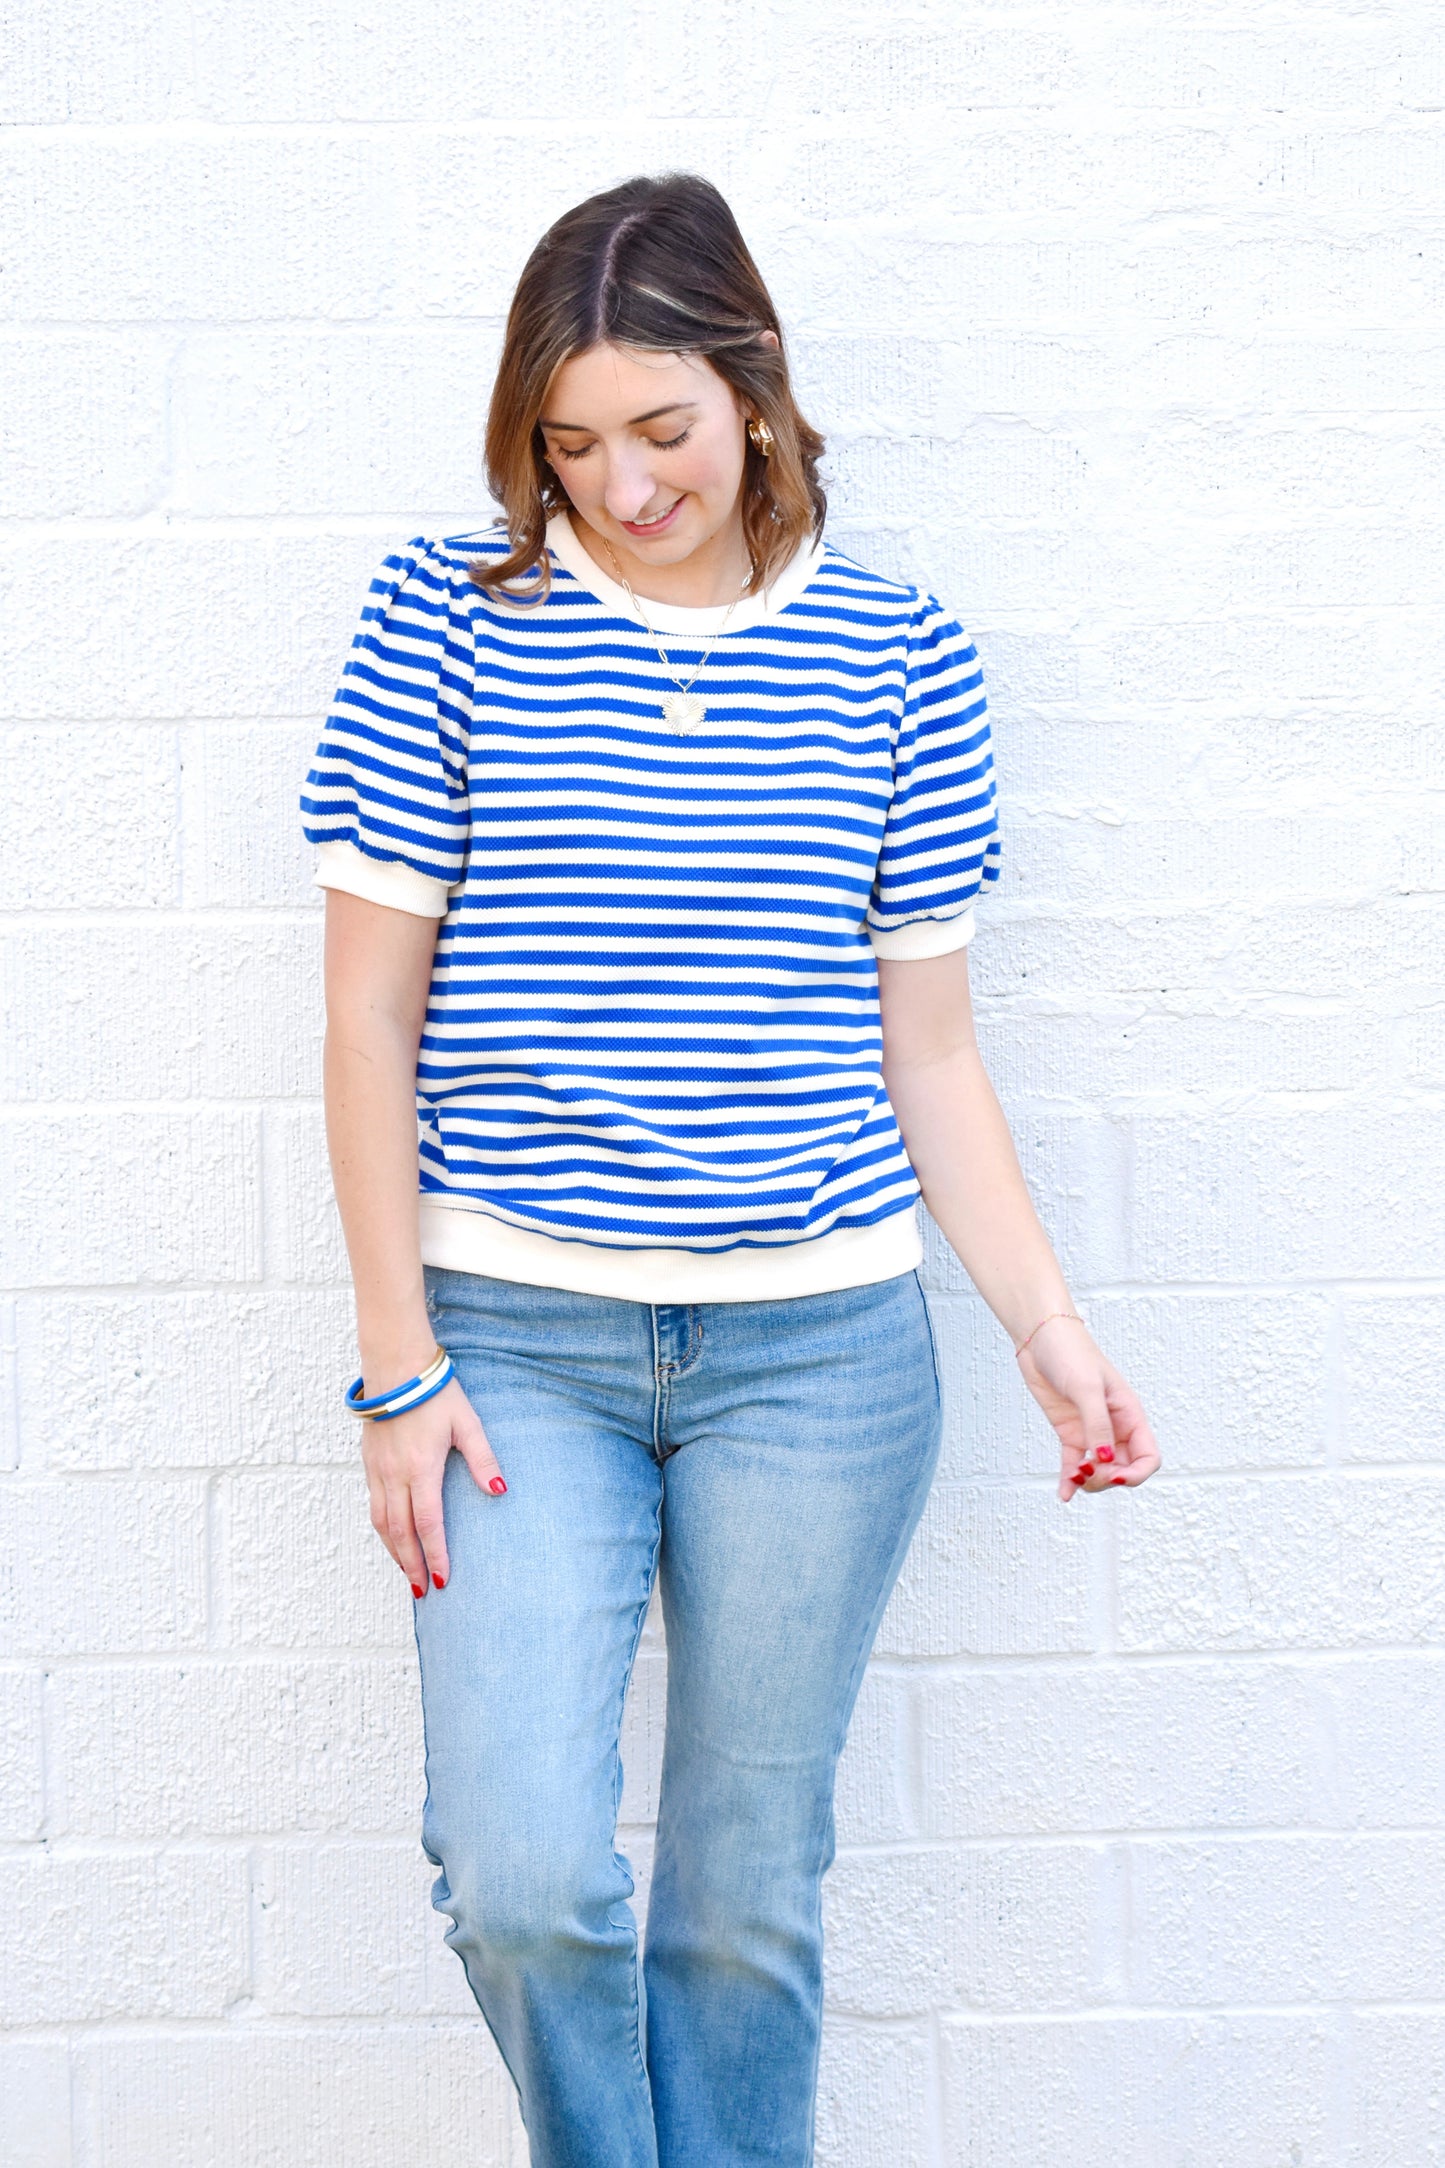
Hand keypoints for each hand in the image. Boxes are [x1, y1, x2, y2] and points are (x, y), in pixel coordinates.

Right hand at [360, 1377, 506, 1595]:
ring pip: (382, 1523)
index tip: (444, 1579)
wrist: (395, 1366)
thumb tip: (499, 1492)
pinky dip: (382, 1530)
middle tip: (423, 1592)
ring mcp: (378, 1471)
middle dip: (412, 1566)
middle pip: (401, 1533)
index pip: (428, 1525)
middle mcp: (395, 1476)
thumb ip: (483, 1460)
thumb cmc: (436, 1392)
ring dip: (394, 1553)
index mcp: (421, 1469)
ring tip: (407, 1574)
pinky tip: (392, 1538)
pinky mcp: (368, 1463)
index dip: (436, 1555)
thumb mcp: (467, 1423)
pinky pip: (373, 1506)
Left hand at [1014, 1318, 1161, 1501]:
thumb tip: (1106, 1459)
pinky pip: (1075, 1463)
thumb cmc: (1070, 1352)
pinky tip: (1063, 1494)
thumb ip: (1097, 1425)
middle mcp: (1115, 1426)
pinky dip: (1070, 1479)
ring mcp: (1092, 1431)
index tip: (1114, 1476)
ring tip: (1072, 1478)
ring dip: (1089, 1481)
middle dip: (1108, 1479)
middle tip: (1086, 1471)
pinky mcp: (1070, 1432)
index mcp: (1130, 1414)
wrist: (1040, 1337)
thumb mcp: (1086, 1388)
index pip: (1148, 1456)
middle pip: (1124, 1469)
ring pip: (1100, 1470)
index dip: (1136, 1474)